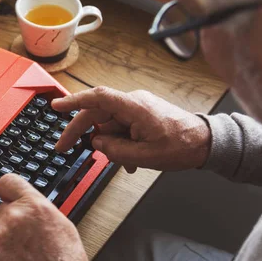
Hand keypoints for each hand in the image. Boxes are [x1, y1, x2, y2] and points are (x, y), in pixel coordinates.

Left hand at [0, 174, 88, 260]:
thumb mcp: (61, 224)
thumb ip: (39, 209)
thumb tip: (28, 205)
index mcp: (33, 205)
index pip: (7, 182)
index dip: (6, 190)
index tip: (5, 195)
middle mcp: (13, 217)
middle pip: (0, 211)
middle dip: (8, 223)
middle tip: (23, 240)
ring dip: (1, 242)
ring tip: (20, 257)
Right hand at [52, 87, 210, 172]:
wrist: (206, 143)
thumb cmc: (182, 146)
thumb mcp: (145, 156)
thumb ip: (115, 150)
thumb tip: (96, 143)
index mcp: (134, 107)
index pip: (98, 98)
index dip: (74, 101)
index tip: (56, 106)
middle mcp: (133, 102)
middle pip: (96, 113)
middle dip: (79, 131)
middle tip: (63, 147)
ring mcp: (137, 108)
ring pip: (108, 124)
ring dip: (108, 143)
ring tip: (122, 162)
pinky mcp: (140, 114)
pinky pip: (119, 127)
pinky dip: (118, 142)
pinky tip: (128, 159)